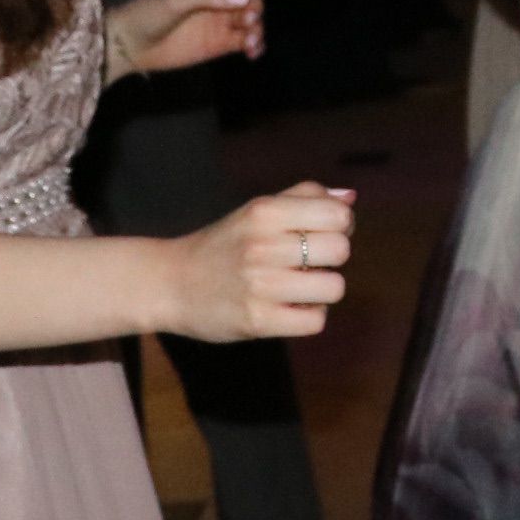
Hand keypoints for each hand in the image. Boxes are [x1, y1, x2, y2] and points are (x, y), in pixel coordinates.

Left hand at [107, 0, 262, 78]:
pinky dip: (255, 43)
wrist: (131, 46)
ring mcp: (222, 17)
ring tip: (248, 37)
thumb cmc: (147, 13)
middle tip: (246, 16)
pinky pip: (248, 39)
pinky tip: (252, 51)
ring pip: (253, 14)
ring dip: (256, 24)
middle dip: (253, 1)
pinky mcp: (224, 41)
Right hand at [164, 185, 355, 340]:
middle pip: (341, 251)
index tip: (322, 235)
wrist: (169, 283)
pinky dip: (308, 316)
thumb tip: (350, 199)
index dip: (341, 227)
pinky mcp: (257, 320)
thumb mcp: (257, 210)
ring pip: (334, 288)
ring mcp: (260, 285)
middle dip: (331, 259)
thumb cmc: (223, 245)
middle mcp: (263, 245)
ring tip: (298, 287)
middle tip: (308, 263)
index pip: (338, 216)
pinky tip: (289, 308)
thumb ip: (304, 198)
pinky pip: (315, 321)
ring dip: (321, 290)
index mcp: (265, 212)